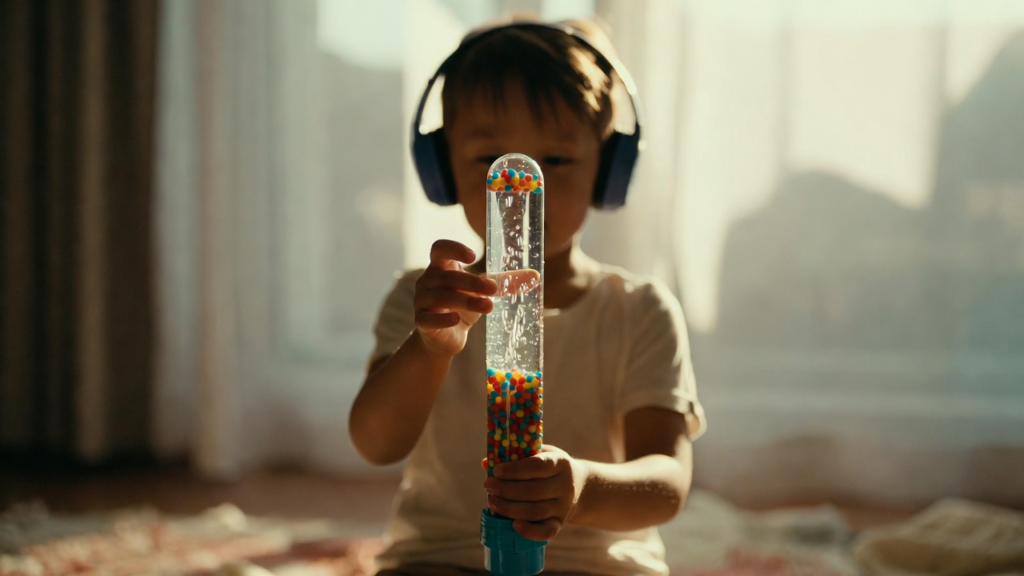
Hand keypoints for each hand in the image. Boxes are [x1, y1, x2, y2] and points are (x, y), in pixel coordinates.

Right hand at [414, 240, 496, 356]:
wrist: (445, 338)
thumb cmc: (463, 307)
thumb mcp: (483, 293)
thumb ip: (503, 283)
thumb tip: (534, 276)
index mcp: (440, 268)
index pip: (439, 249)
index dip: (454, 249)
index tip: (474, 256)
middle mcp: (427, 281)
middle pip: (446, 276)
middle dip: (471, 282)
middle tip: (493, 289)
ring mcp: (421, 301)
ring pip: (441, 296)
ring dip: (466, 300)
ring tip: (488, 306)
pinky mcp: (421, 322)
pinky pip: (428, 318)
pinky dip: (443, 318)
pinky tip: (456, 319)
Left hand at [483, 445, 588, 540]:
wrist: (580, 487)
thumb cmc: (550, 468)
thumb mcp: (539, 455)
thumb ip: (516, 456)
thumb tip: (486, 463)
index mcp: (560, 463)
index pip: (538, 466)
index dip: (515, 470)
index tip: (496, 471)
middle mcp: (565, 486)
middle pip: (534, 490)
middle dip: (506, 490)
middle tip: (488, 486)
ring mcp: (564, 506)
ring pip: (536, 511)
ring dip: (510, 509)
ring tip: (491, 502)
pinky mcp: (561, 523)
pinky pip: (546, 531)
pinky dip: (529, 531)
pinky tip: (513, 525)